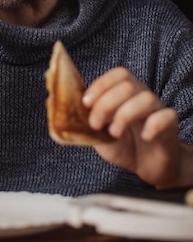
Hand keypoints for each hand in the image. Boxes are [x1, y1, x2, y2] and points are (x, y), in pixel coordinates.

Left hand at [83, 67, 180, 187]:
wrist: (146, 166)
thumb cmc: (123, 145)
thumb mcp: (100, 134)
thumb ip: (88, 121)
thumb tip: (69, 111)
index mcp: (125, 92)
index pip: (118, 74)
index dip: (101, 85)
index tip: (86, 103)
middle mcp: (142, 95)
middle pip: (127, 84)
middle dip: (106, 104)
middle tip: (96, 124)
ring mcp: (157, 109)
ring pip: (146, 98)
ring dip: (125, 115)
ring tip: (115, 133)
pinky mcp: (170, 125)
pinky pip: (166, 116)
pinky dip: (153, 125)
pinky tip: (145, 137)